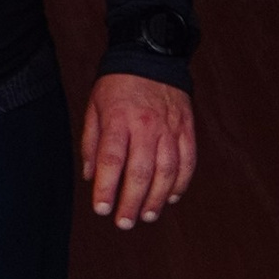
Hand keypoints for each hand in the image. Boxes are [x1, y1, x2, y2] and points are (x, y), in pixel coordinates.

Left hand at [81, 71, 195, 228]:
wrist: (152, 56)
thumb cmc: (117, 86)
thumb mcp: (94, 108)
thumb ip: (91, 143)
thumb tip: (90, 176)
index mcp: (118, 120)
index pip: (111, 160)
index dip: (107, 187)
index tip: (102, 209)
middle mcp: (146, 125)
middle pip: (141, 170)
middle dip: (131, 201)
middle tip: (124, 223)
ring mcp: (170, 127)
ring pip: (167, 169)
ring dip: (158, 197)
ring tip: (147, 215)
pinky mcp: (187, 127)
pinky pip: (188, 160)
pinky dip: (181, 182)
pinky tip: (172, 197)